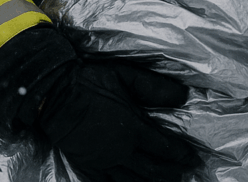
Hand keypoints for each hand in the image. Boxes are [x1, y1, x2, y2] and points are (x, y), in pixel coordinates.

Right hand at [35, 60, 197, 181]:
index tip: (192, 158)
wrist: (54, 94)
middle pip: (153, 169)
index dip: (181, 154)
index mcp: (134, 127)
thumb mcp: (125, 76)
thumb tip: (184, 96)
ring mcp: (104, 161)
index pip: (165, 147)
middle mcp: (122, 149)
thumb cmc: (90, 81)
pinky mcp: (88, 166)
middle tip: (184, 175)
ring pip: (134, 181)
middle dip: (171, 173)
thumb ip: (154, 87)